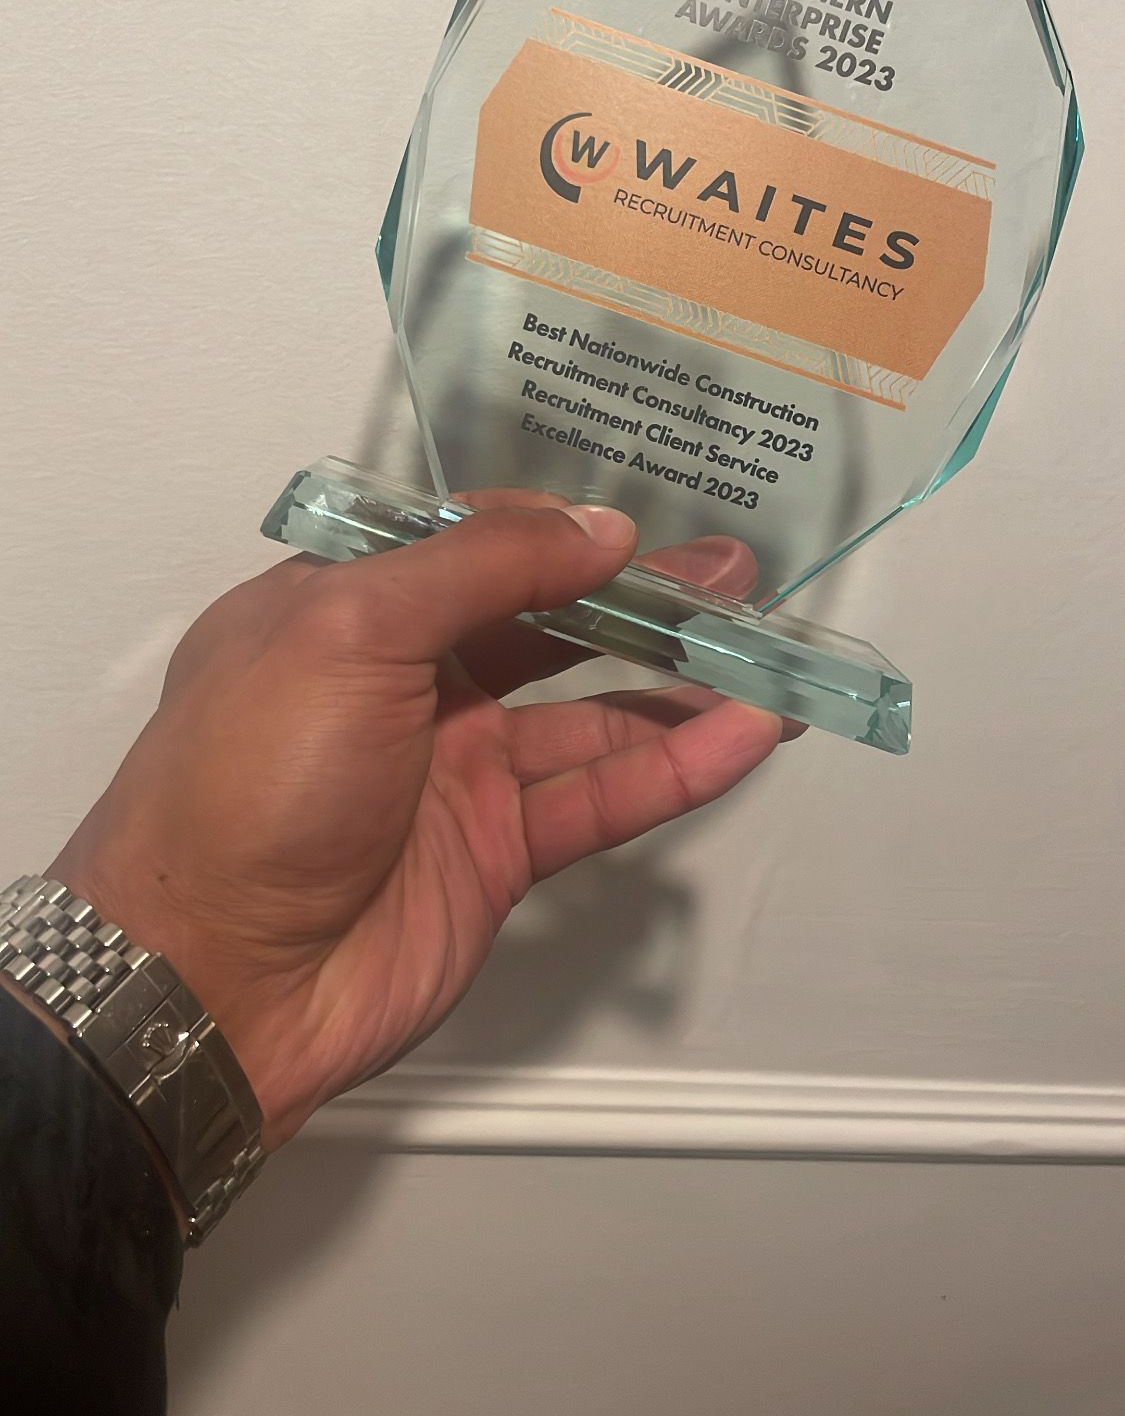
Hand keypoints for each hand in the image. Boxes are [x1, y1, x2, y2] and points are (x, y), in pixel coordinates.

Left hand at [54, 495, 782, 1147]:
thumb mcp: (349, 628)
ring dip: (677, 688)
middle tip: (734, 576)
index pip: (474, 547)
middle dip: (640, 599)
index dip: (560, 530)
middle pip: (547, 624)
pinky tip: (744, 738)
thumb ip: (481, 568)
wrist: (213, 977)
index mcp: (348, 609)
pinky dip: (674, 768)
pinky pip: (600, 797)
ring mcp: (454, 771)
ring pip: (590, 713)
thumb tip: (596, 528)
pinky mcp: (496, 854)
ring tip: (765, 660)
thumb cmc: (250, 780)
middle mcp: (405, 681)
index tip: (645, 517)